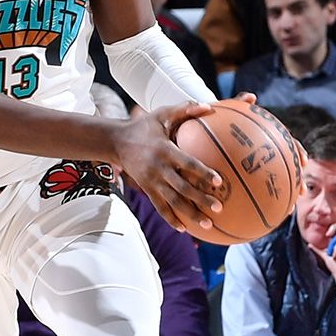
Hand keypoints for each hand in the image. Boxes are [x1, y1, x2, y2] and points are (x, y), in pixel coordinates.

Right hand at [112, 103, 224, 233]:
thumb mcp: (162, 114)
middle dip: (200, 199)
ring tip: (207, 224)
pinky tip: (184, 229)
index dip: (202, 173)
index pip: (187, 164)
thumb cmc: (144, 126)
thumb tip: (210, 106)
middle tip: (219, 207)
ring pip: (173, 202)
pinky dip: (171, 219)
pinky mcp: (146, 189)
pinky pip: (160, 207)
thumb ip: (185, 110)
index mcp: (165, 150)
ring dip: (190, 214)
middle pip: (182, 188)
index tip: (218, 181)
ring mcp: (151, 182)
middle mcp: (158, 169)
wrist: (116, 142)